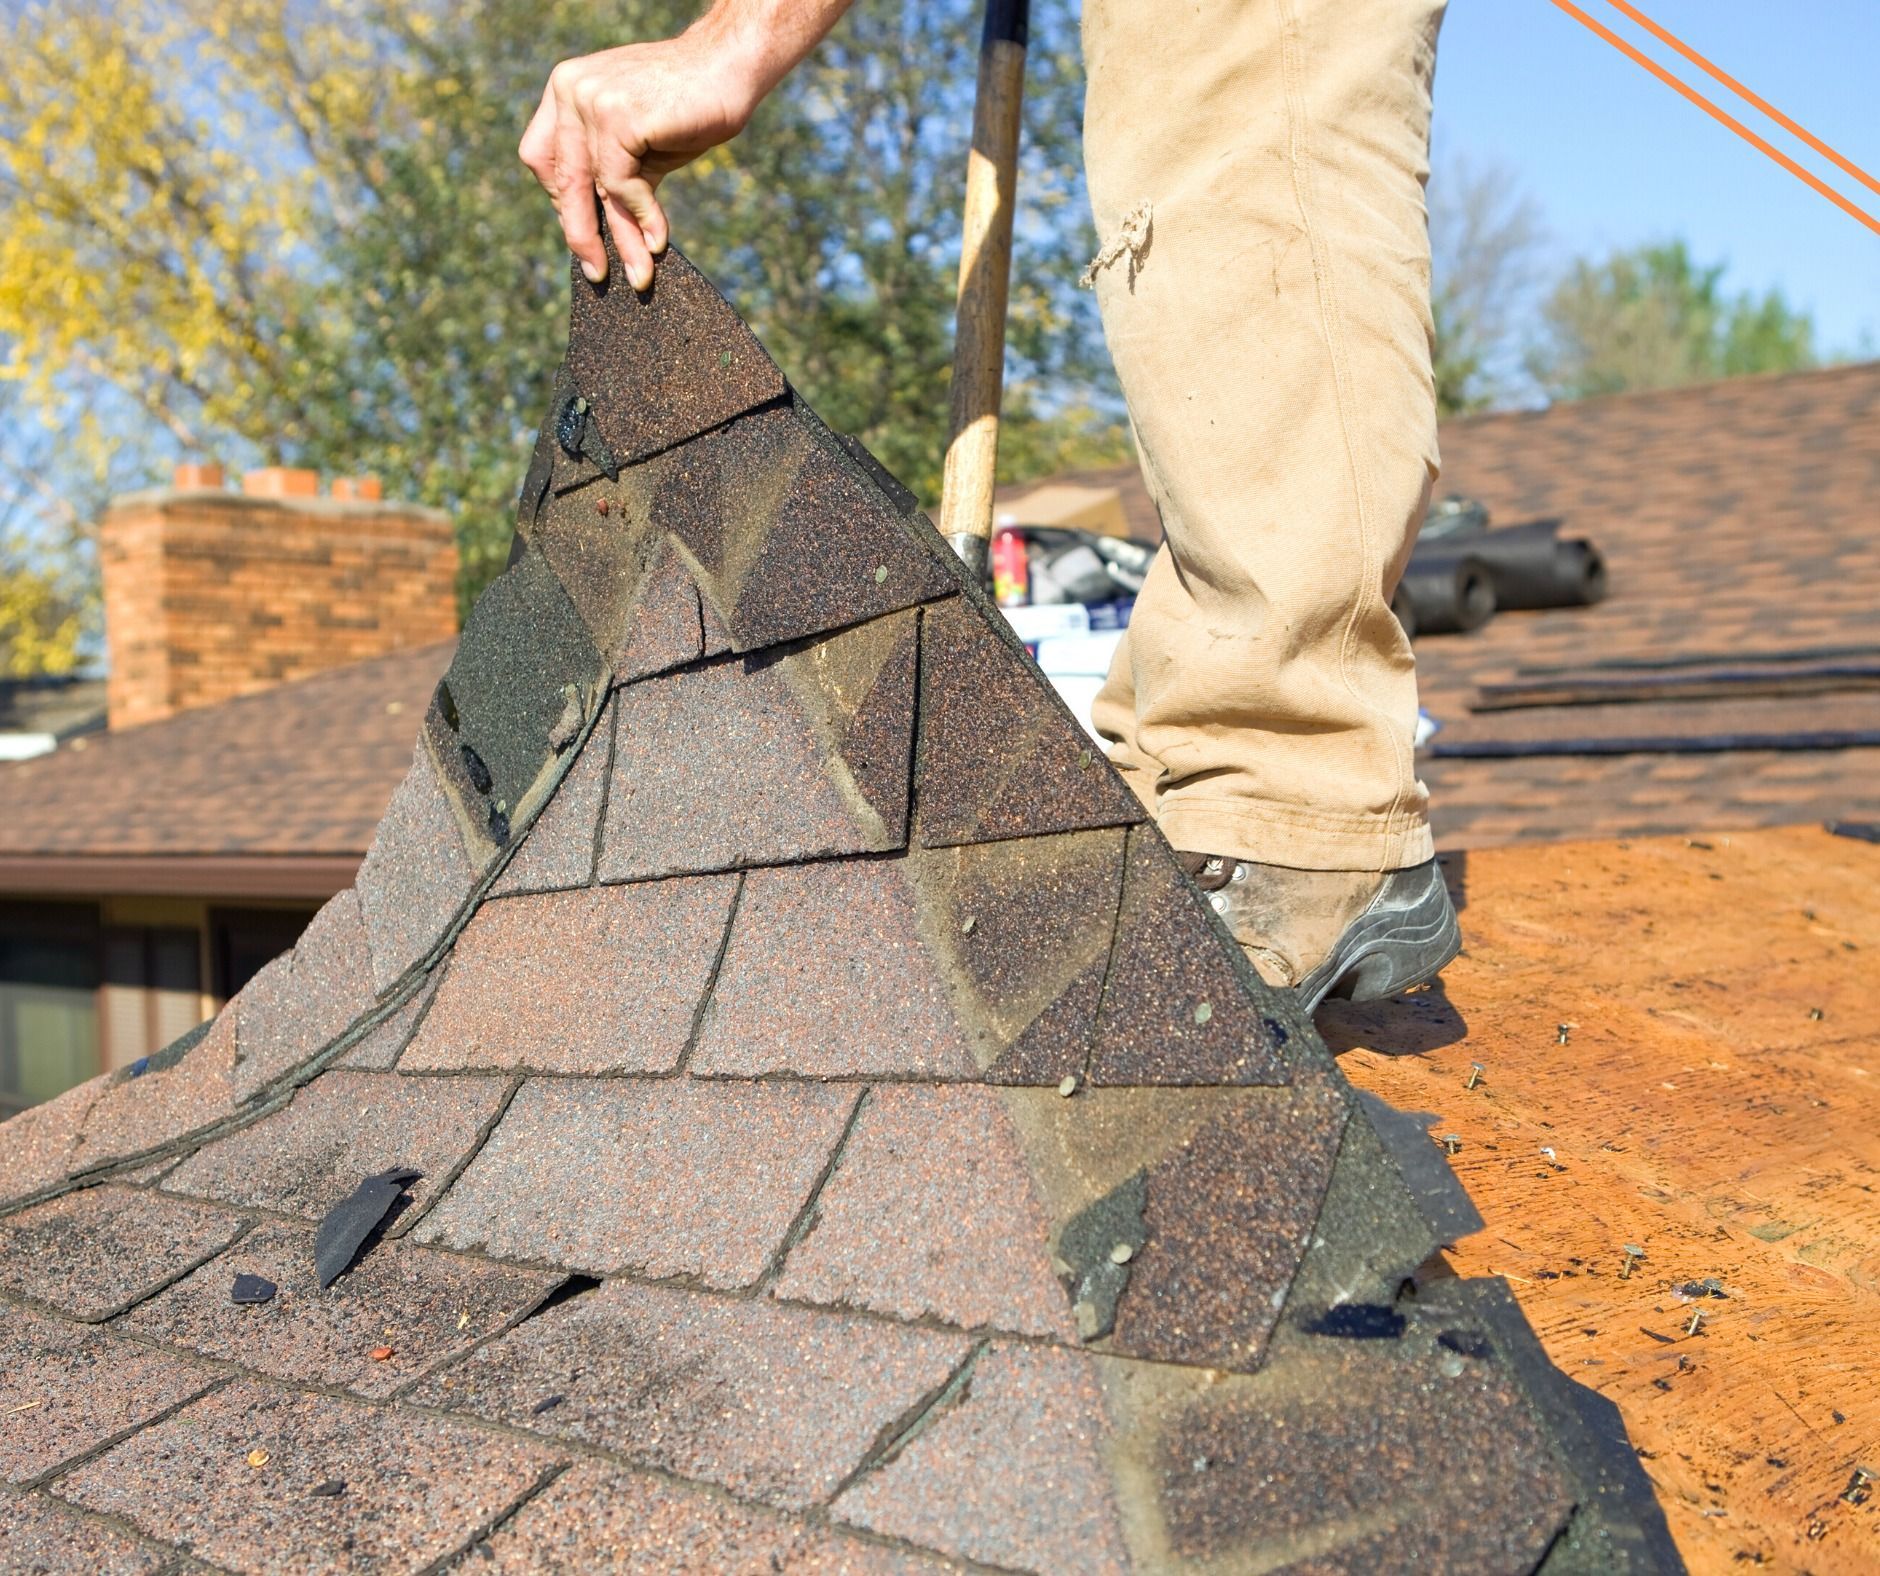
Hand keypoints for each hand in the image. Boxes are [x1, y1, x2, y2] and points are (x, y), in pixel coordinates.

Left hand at [521, 2, 854, 287]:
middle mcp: (569, 88)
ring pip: (593, 187)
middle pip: (561, 177)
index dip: (562, 201)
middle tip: (597, 273)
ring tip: (639, 274)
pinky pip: (620, 184)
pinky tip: (659, 239)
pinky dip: (641, 216)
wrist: (728, 68)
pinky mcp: (617, 117)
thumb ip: (612, 177)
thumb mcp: (639, 146)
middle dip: (580, 232)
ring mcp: (590, 99)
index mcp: (565, 90)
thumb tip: (601, 239)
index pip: (543, 158)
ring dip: (621, 237)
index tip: (585, 232)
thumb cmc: (687, 107)